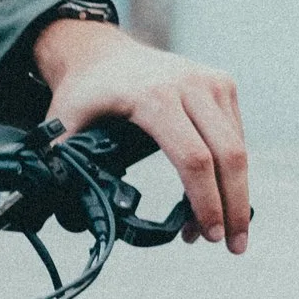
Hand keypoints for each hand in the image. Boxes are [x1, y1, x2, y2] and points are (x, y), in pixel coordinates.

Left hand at [32, 17, 249, 250]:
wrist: (99, 50)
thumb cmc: (83, 92)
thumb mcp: (64, 124)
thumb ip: (62, 164)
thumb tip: (60, 207)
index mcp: (153, 97)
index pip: (193, 159)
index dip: (204, 202)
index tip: (207, 235)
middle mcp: (190, 85)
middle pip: (229, 156)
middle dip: (234, 206)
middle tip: (234, 247)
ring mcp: (211, 82)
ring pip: (238, 147)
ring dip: (235, 194)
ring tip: (220, 232)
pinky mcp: (222, 84)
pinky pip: (236, 135)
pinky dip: (231, 172)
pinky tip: (217, 199)